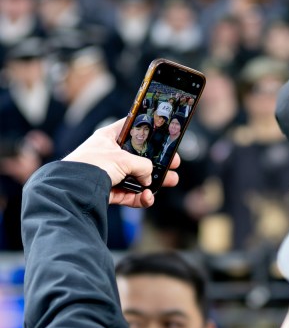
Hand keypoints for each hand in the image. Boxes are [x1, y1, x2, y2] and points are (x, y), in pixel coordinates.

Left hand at [62, 118, 180, 207]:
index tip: (162, 137)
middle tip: (173, 164)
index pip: (129, 129)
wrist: (74, 188)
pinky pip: (131, 195)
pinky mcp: (110, 192)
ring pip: (138, 178)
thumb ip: (143, 165)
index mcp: (108, 139)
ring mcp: (110, 174)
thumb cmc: (93, 165)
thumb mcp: (124, 159)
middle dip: (157, 162)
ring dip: (154, 181)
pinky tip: (148, 197)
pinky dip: (142, 198)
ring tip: (171, 181)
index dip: (146, 132)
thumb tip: (149, 177)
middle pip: (138, 158)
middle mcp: (109, 155)